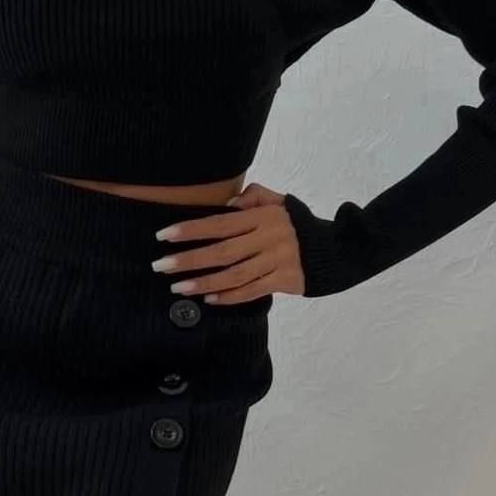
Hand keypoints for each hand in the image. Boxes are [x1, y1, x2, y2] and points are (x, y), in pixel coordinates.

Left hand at [150, 181, 305, 300]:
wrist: (335, 250)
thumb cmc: (297, 225)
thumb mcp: (280, 202)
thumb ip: (255, 196)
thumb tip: (228, 201)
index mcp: (263, 216)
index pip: (220, 223)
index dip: (190, 230)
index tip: (163, 235)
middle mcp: (269, 238)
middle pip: (222, 252)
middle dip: (188, 259)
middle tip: (160, 266)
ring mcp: (277, 261)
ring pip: (234, 275)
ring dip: (203, 283)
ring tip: (178, 287)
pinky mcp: (285, 281)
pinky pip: (251, 291)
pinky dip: (229, 296)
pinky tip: (208, 299)